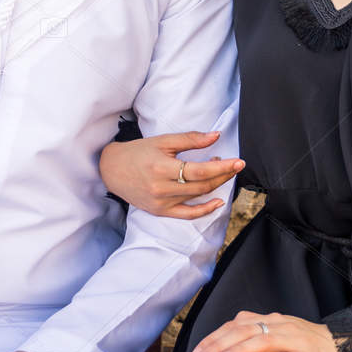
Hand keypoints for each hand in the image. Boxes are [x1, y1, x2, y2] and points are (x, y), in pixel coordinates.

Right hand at [98, 129, 243, 218]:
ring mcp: (161, 202)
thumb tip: (216, 136)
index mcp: (162, 167)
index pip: (199, 170)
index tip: (239, 161)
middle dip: (223, 175)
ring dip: (216, 185)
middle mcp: (162, 188)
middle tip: (235, 165)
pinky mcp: (160, 211)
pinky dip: (204, 210)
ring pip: (197, 197)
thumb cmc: (138, 152)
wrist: (112, 170)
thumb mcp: (162, 140)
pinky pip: (187, 215)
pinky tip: (217, 202)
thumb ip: (190, 139)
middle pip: (201, 185)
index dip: (222, 167)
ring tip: (222, 172)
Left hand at [188, 310, 345, 351]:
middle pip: (244, 331)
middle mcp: (281, 326)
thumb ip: (258, 329)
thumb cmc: (310, 343)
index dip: (214, 338)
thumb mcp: (281, 331)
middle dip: (218, 345)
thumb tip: (229, 333)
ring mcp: (297, 340)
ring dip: (241, 351)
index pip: (236, 325)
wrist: (349, 347)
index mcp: (272, 320)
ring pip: (265, 341)